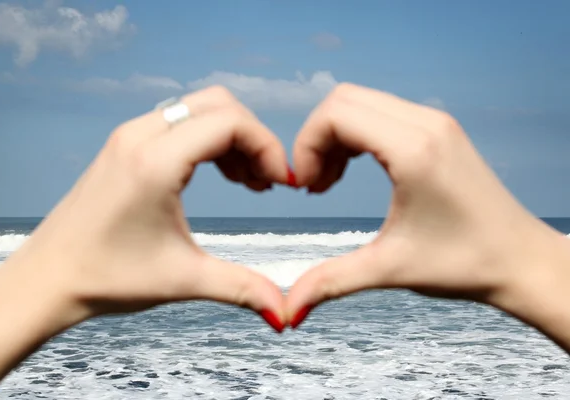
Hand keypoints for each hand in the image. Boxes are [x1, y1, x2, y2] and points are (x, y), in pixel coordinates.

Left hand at [6, 86, 289, 330]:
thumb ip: (242, 289)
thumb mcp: (184, 280)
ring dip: (232, 138)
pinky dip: (208, 140)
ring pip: (199, 109)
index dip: (268, 147)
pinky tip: (220, 175)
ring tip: (248, 182)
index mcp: (154, 161)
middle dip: (253, 138)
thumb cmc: (105, 278)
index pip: (230, 123)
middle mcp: (139, 136)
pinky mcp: (124, 146)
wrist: (46, 280)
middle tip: (268, 181)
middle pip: (219, 105)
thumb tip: (286, 314)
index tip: (283, 183)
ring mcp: (128, 137)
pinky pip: (179, 122)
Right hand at [286, 83, 568, 330]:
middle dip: (316, 139)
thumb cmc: (466, 264)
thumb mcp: (389, 270)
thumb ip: (330, 282)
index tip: (306, 187)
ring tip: (330, 181)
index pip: (335, 114)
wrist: (521, 261)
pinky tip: (353, 170)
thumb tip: (289, 311)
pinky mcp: (439, 131)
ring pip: (360, 103)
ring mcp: (435, 123)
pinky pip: (381, 113)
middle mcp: (426, 124)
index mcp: (414, 150)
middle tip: (315, 184)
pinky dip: (356, 135)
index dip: (306, 146)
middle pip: (343, 99)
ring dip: (335, 137)